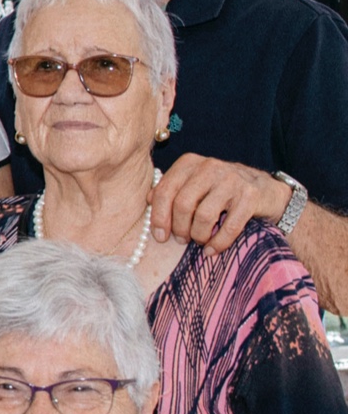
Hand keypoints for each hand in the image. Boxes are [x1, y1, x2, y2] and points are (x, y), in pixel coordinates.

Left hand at [151, 153, 289, 253]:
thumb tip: (148, 200)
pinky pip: (229, 226)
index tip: (160, 236)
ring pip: (203, 216)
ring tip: (199, 241)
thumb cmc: (220, 191)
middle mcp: (210, 167)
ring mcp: (232, 180)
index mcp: (190, 163)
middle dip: (179, 228)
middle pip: (182, 204)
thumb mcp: (193, 184)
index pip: (164, 191)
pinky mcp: (251, 196)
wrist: (266, 191)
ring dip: (198, 235)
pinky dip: (218, 243)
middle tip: (182, 239)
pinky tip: (212, 250)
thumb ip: (171, 189)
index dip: (158, 217)